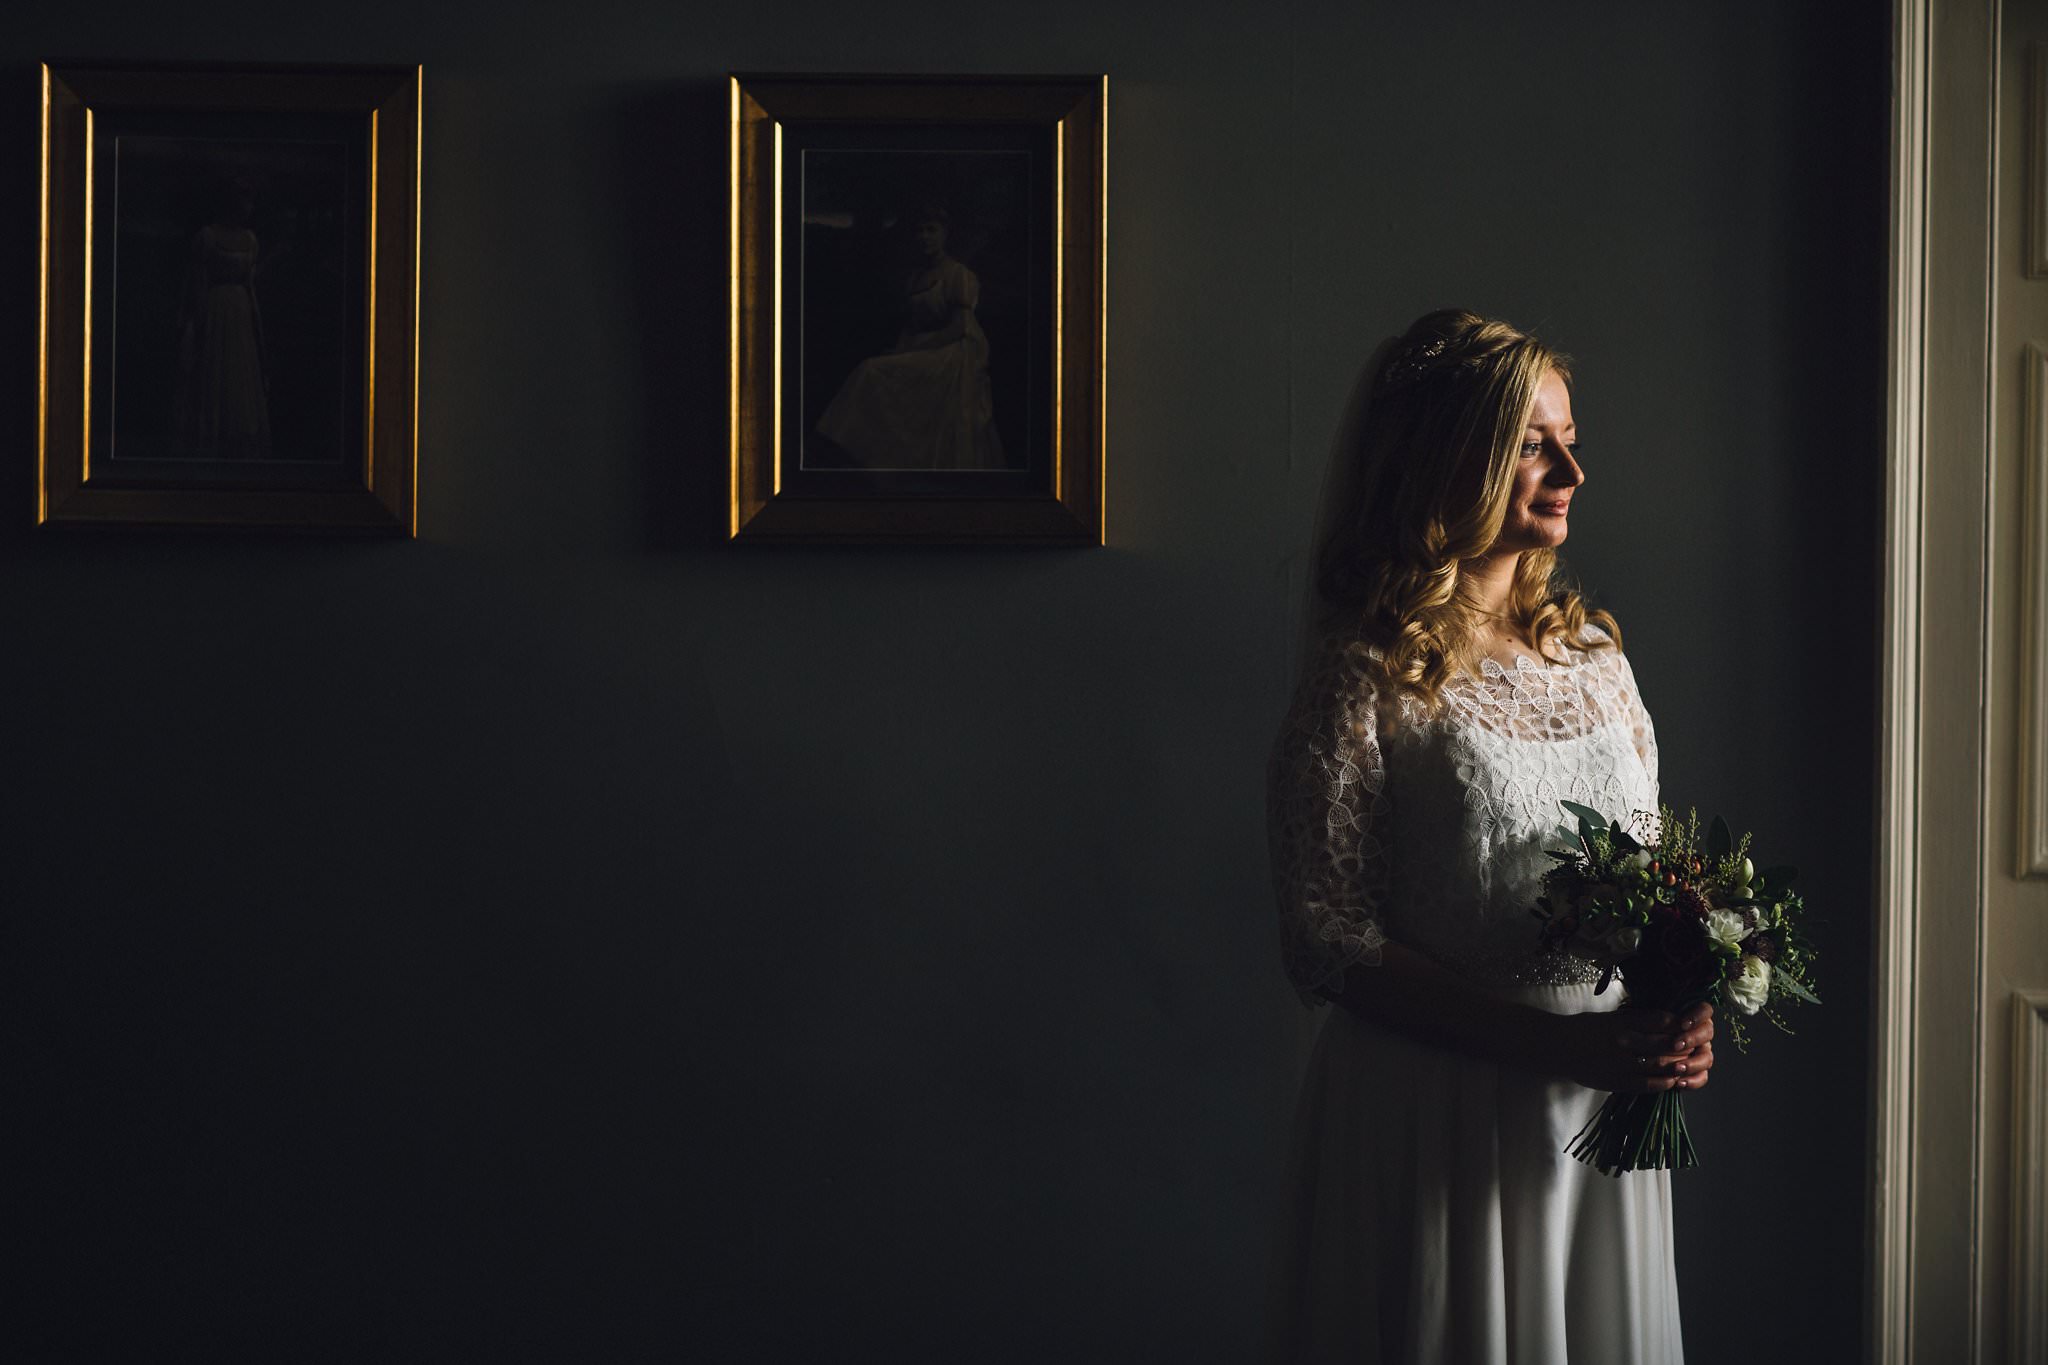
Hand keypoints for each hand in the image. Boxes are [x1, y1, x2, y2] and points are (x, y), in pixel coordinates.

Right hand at [1545, 1002, 1714, 1093]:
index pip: (1660, 1022)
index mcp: (1621, 1022)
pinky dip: (1662, 1083)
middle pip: (1664, 1044)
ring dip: (1677, 1065)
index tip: (1687, 1026)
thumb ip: (1637, 1019)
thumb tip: (1667, 1021)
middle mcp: (1623, 1041)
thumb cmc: (1584, 1028)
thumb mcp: (1610, 1016)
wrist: (1557, 1047)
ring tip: (1688, 1065)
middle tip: (1695, 1046)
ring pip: (1658, 1065)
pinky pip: (1646, 1085)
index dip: (1678, 1025)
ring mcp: (1620, 1063)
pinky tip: (1672, 1081)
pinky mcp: (1616, 1082)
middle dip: (1683, 1046)